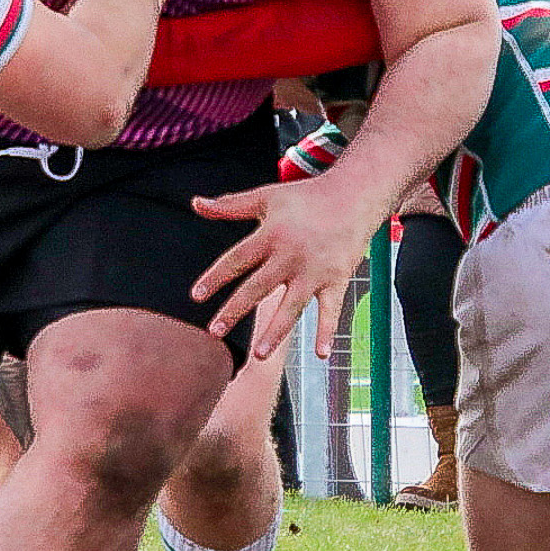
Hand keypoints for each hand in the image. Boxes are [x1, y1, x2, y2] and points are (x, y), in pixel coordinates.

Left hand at [190, 176, 379, 358]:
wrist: (354, 195)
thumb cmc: (305, 197)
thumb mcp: (266, 197)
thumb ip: (230, 205)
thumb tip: (195, 203)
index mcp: (271, 234)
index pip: (237, 259)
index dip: (216, 277)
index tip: (196, 296)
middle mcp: (291, 255)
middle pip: (258, 287)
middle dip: (235, 310)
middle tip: (214, 332)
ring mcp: (315, 270)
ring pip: (292, 306)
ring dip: (276, 332)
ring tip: (259, 355)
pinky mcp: (337, 279)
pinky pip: (331, 310)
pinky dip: (328, 331)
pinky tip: (322, 355)